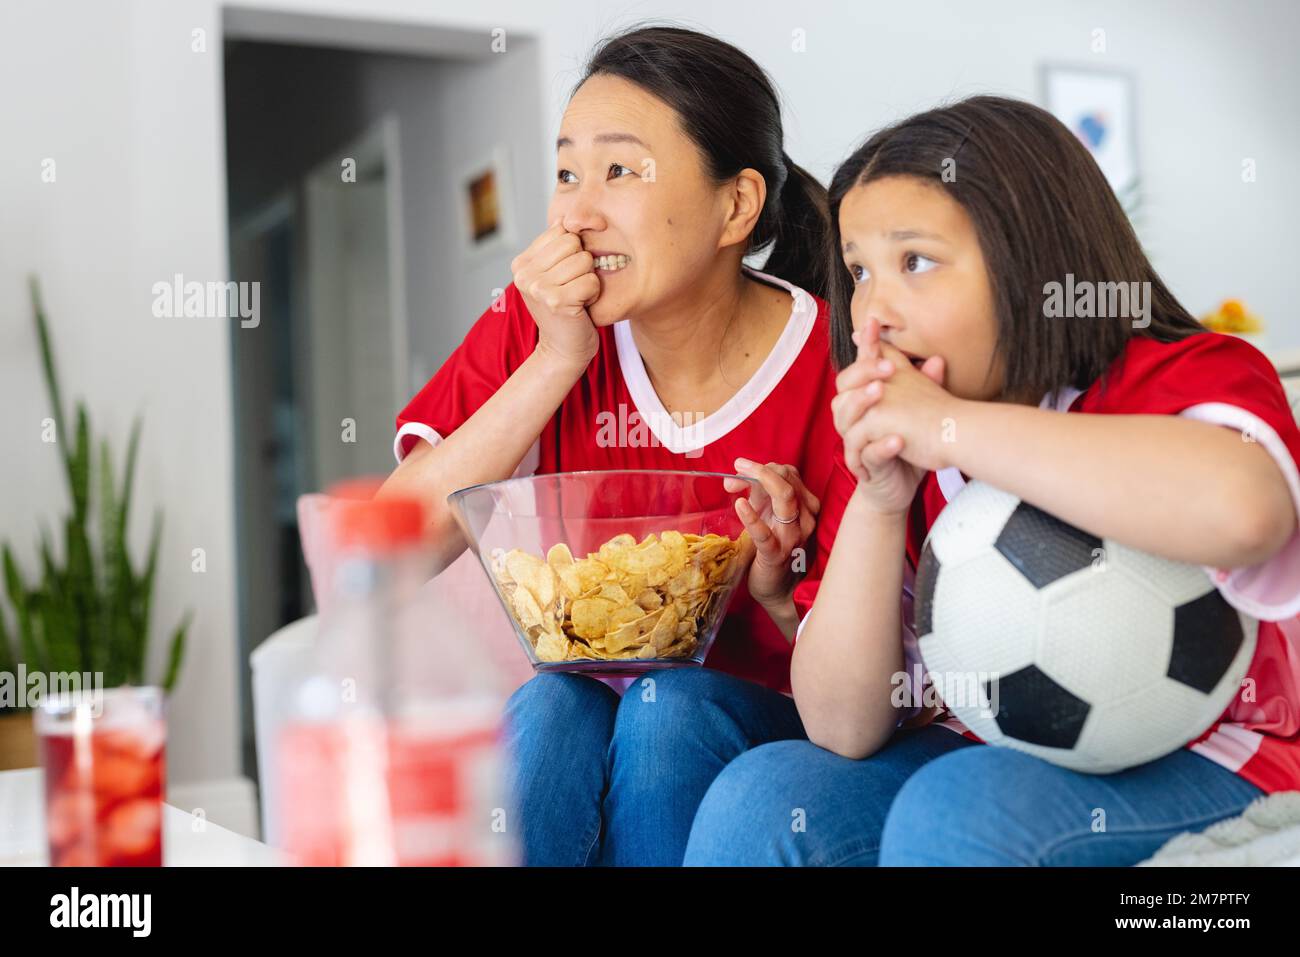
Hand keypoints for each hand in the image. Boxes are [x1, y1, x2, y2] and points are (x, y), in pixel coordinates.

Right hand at [511, 221, 600, 369]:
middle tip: (572, 288)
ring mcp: (538, 288)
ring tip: (577, 297)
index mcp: (521, 263)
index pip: (560, 231)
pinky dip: (593, 293)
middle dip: (582, 264)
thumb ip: (557, 246)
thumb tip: (567, 218)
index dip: (573, 250)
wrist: (563, 350)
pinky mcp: (556, 301)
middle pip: (573, 242)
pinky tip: (582, 306)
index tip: (566, 275)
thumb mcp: (554, 274)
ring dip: (588, 280)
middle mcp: (524, 274)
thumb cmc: (565, 310)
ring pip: (584, 260)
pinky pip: (591, 280)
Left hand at [725, 459, 820, 610]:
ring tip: (734, 479)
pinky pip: (765, 533)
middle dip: (760, 470)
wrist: (778, 589)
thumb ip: (758, 494)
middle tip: (736, 469)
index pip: (789, 474)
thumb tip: (734, 477)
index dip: (763, 468)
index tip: (740, 469)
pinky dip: (752, 517)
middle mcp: (805, 518)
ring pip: (785, 497)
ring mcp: (793, 536)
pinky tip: (740, 505)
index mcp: (804, 506)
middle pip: (788, 480)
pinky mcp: (777, 555)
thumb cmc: (773, 548)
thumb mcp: (768, 515)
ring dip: (759, 481)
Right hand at [832, 318, 954, 514]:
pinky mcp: (862, 467)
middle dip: (863, 374)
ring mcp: (854, 442)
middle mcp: (853, 418)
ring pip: (846, 419)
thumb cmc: (904, 445)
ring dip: (863, 403)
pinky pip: (864, 454)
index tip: (874, 324)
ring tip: (881, 392)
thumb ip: (923, 387)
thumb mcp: (915, 412)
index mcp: (863, 400)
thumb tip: (937, 360)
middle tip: (887, 366)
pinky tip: (897, 439)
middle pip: (844, 388)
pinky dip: (880, 446)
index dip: (866, 346)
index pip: (860, 367)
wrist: (897, 486)